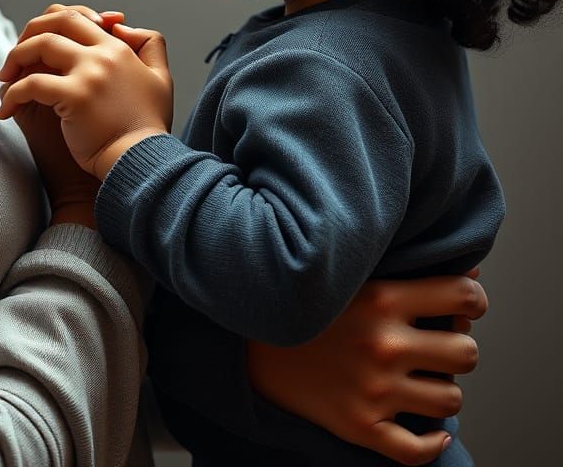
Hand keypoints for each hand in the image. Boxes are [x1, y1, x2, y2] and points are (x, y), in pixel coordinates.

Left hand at [0, 5, 172, 179]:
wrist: (143, 163)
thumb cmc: (147, 129)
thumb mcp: (161, 79)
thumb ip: (149, 45)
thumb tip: (119, 27)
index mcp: (118, 49)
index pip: (76, 17)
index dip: (52, 25)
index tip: (38, 45)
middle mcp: (103, 55)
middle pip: (56, 21)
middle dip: (29, 33)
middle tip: (14, 56)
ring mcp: (89, 74)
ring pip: (40, 46)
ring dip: (15, 59)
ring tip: (6, 79)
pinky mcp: (75, 97)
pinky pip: (30, 85)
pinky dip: (12, 95)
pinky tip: (6, 110)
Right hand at [246, 270, 486, 465]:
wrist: (249, 343)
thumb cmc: (307, 306)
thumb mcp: (354, 278)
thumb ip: (409, 275)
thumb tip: (472, 273)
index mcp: (382, 298)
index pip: (463, 297)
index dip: (472, 300)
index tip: (461, 305)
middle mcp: (383, 344)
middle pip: (467, 354)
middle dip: (457, 349)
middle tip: (434, 346)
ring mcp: (373, 390)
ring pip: (451, 400)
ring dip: (440, 390)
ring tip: (417, 379)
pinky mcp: (360, 426)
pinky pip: (420, 450)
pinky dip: (431, 441)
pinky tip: (423, 426)